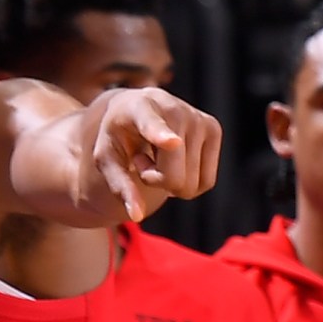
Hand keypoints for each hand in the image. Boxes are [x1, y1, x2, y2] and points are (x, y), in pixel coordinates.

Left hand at [94, 88, 220, 221]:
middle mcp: (174, 109)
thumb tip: (136, 215)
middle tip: (143, 160)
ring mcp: (198, 119)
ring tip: (159, 156)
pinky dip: (190, 181)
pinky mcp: (214, 129)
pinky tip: (177, 159)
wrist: (139, 107)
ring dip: (173, 182)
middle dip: (157, 181)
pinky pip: (207, 182)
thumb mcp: (108, 159)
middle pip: (174, 178)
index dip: (162, 136)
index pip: (152, 125)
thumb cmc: (119, 135)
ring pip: (192, 184)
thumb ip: (120, 185)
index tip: (171, 142)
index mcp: (139, 108)